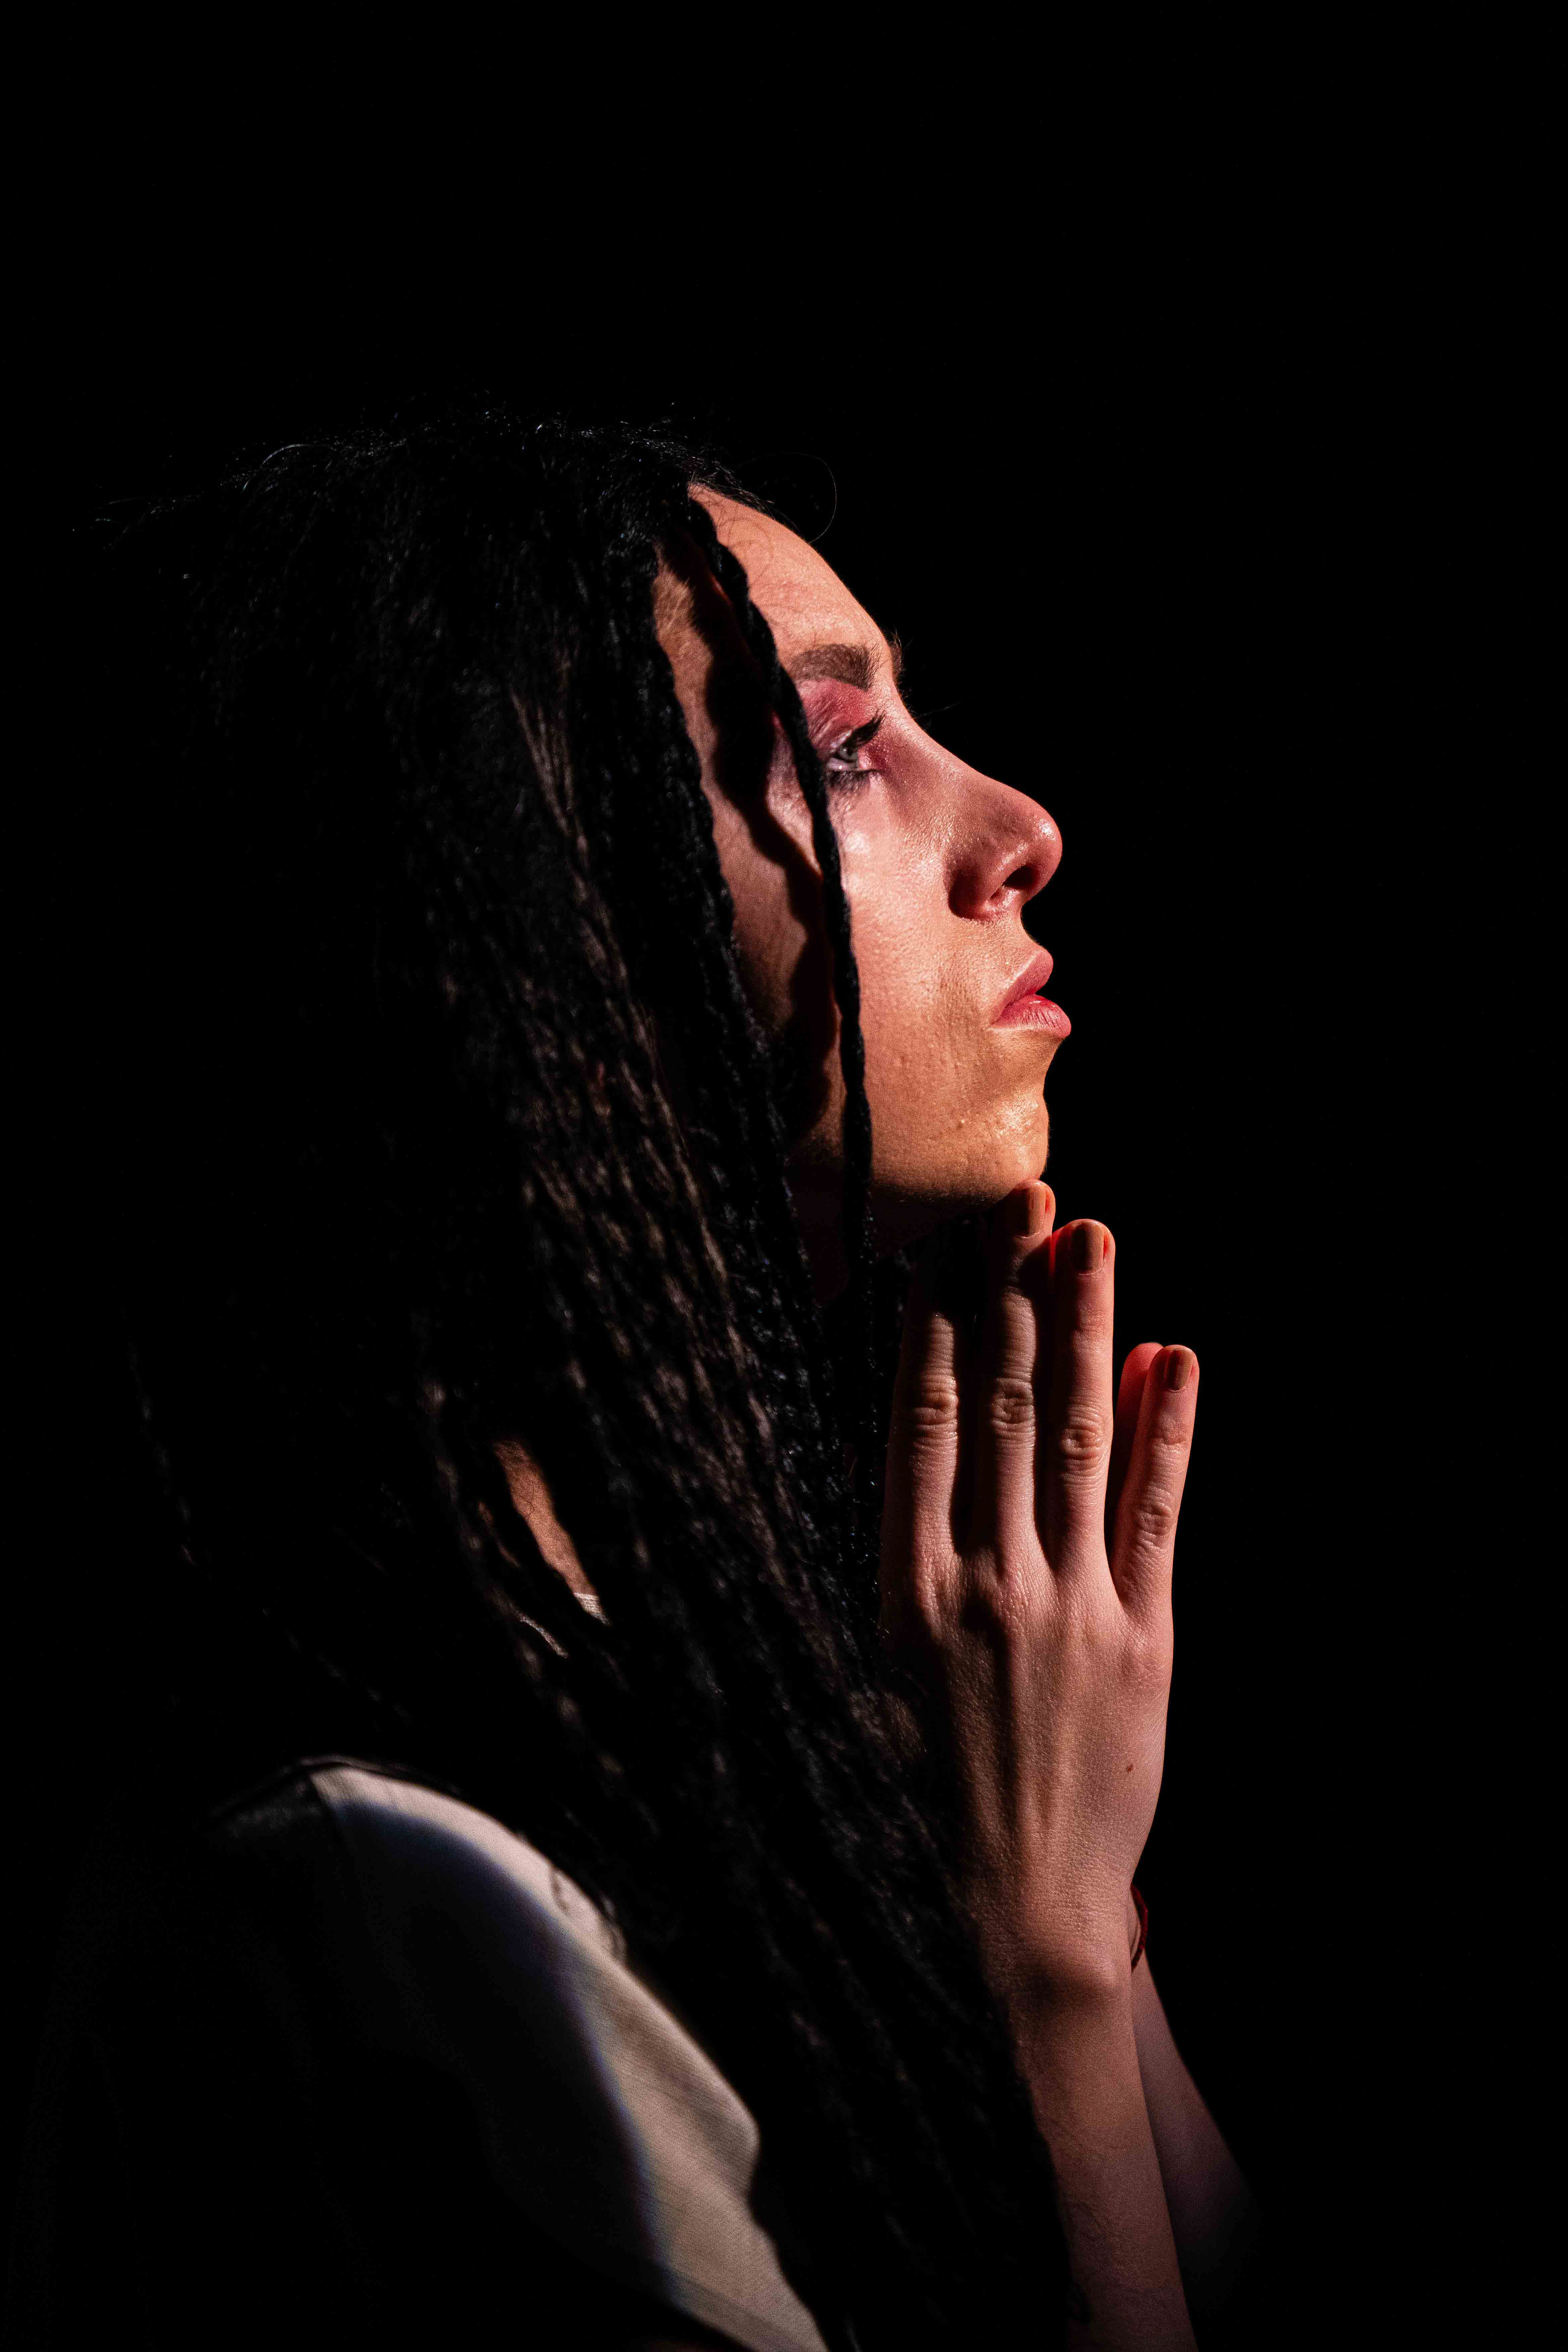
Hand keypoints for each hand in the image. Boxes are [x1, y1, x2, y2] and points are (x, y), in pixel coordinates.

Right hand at [878, 1182, 1197, 2007]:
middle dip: (1015, 1290)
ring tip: (1094, 1234)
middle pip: (1011, 1404)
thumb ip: (841, 1595)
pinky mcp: (1144, 1644)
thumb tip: (814, 1503)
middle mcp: (990, 1583)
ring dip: (1092, 1328)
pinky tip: (1177, 1357)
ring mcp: (1075, 1608)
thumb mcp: (831, 1703)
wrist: (1001, 1936)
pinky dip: (1170, 1433)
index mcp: (901, 1595)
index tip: (942, 1243)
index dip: (937, 1324)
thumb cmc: (891, 1826)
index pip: (923, 1424)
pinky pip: (1160, 1517)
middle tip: (1026, 1191)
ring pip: (1085, 1437)